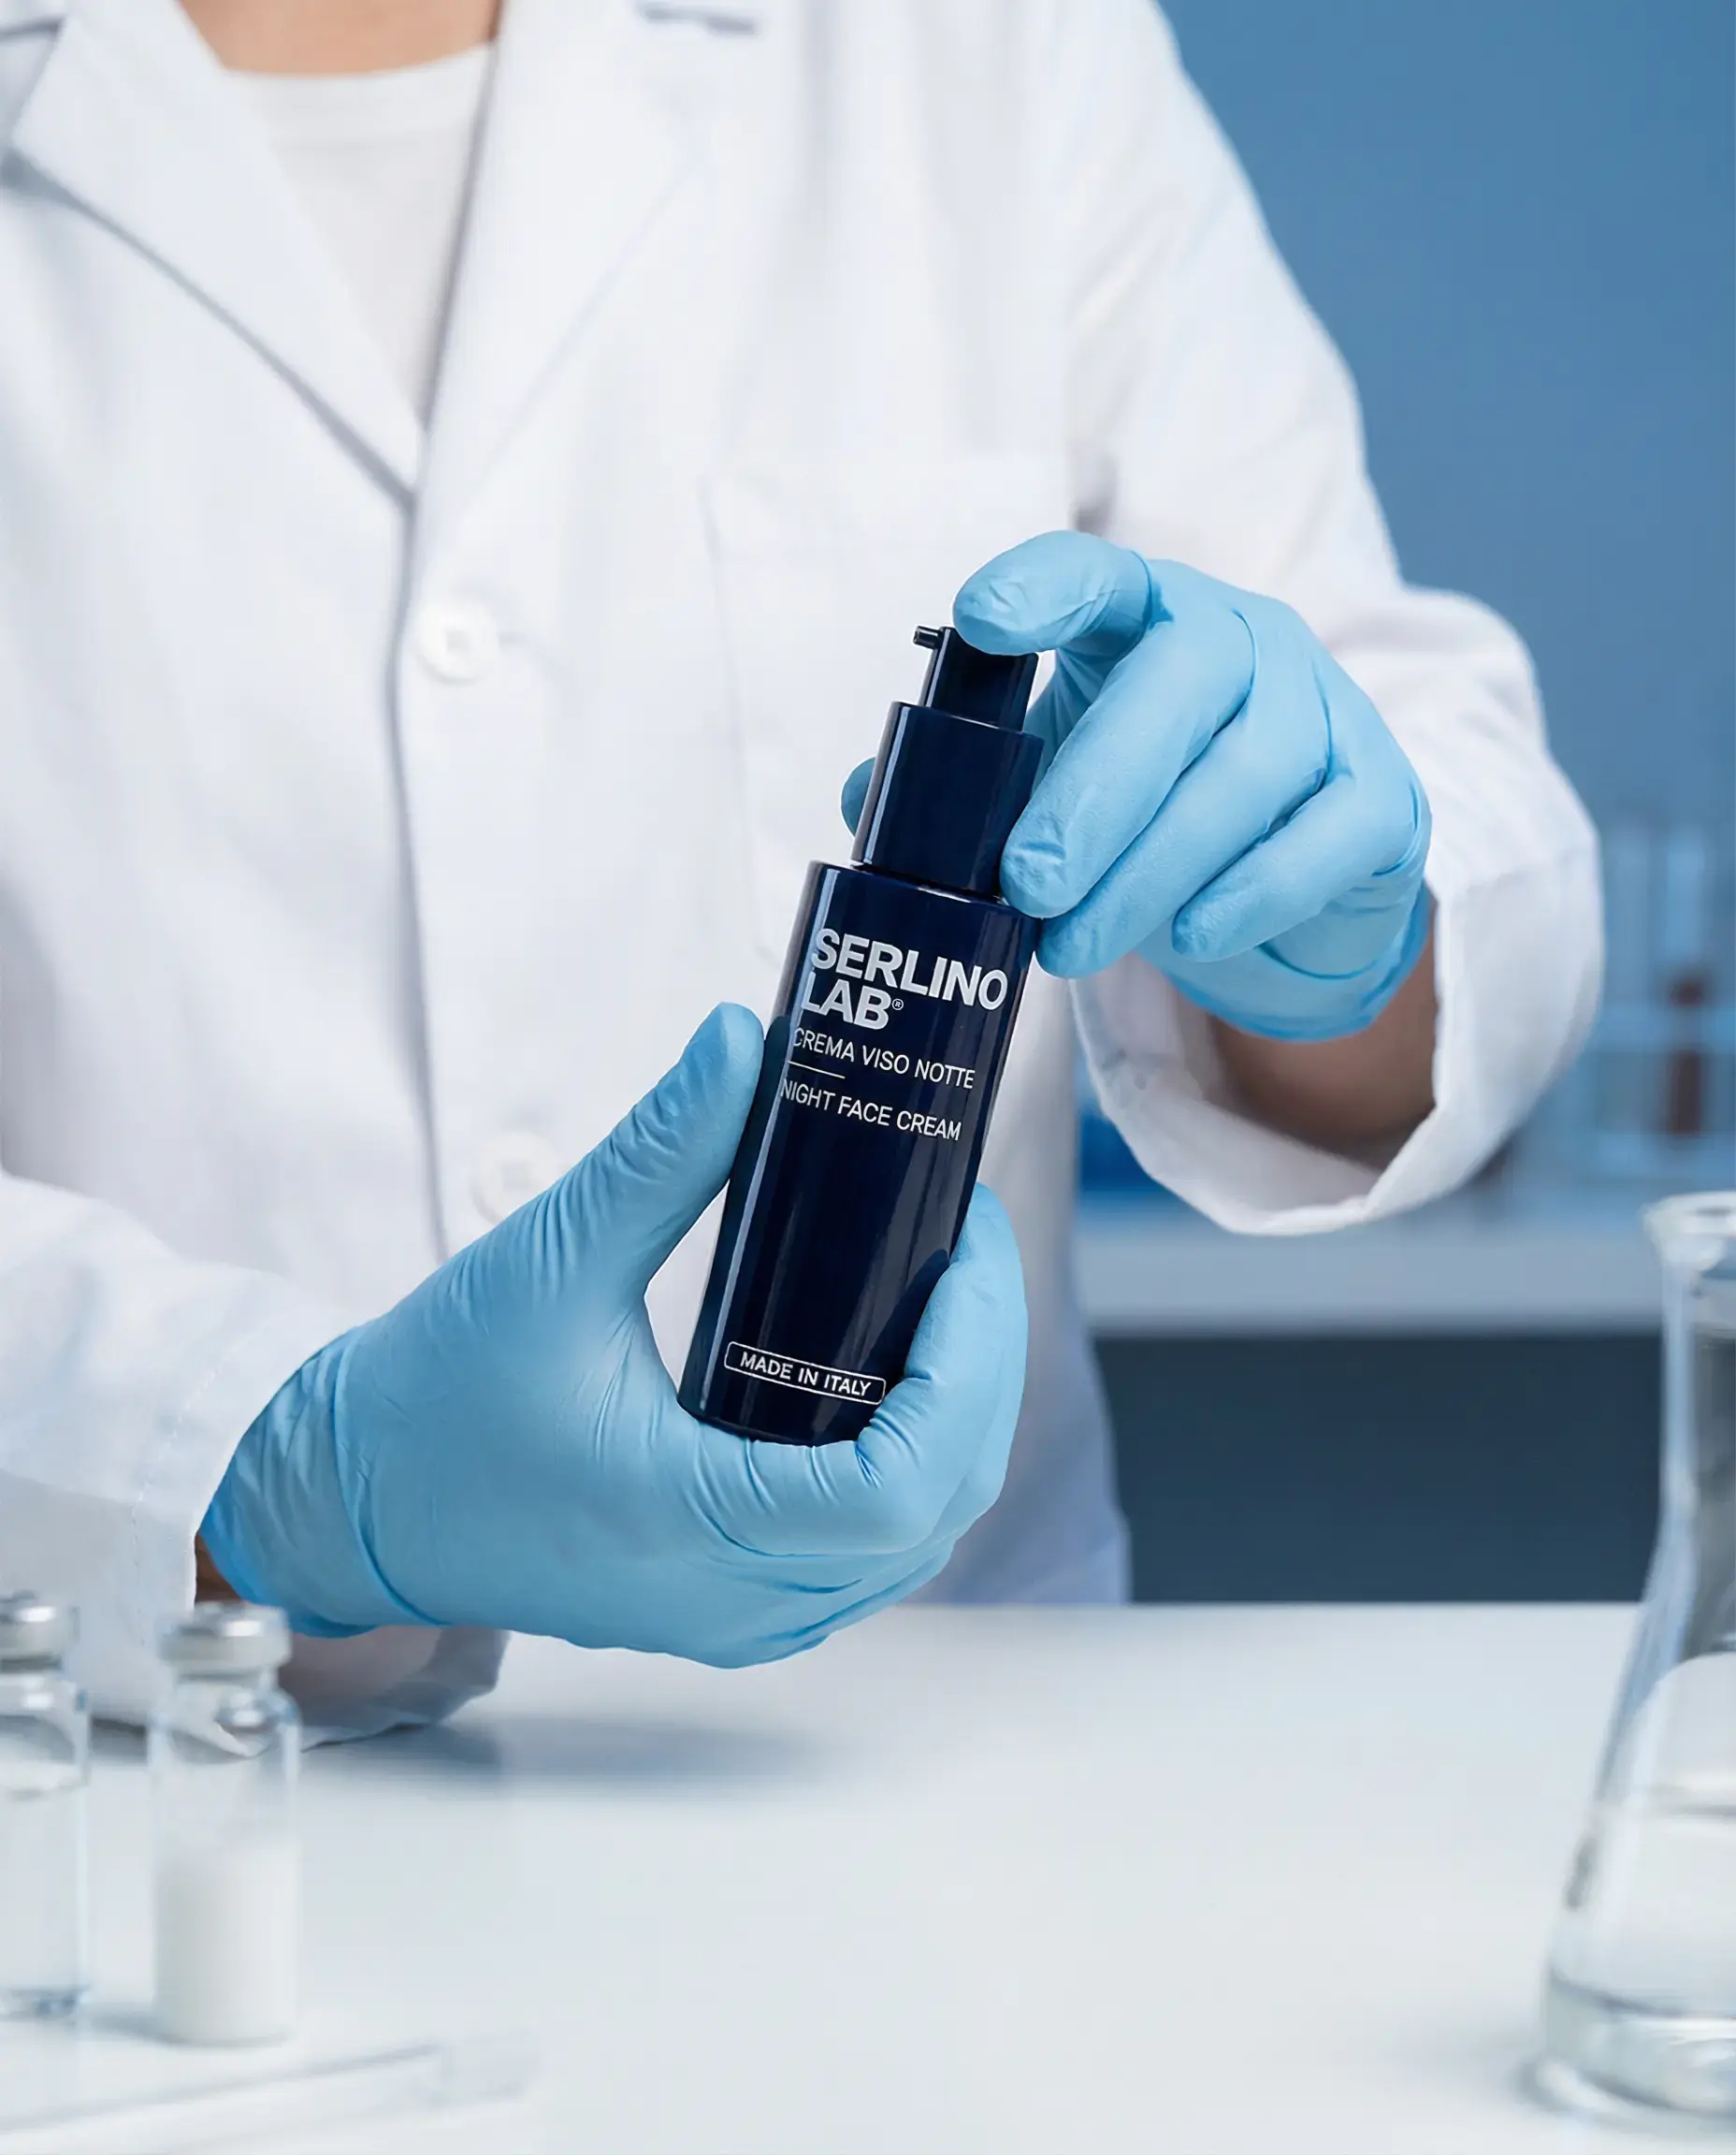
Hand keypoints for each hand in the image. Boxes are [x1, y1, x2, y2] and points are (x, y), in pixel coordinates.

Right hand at [201, 1007, 1024, 1666]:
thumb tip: (744, 1038)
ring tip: (945, 1304)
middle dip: (984, 1375)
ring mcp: (728, 1616)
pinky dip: (910, 1478)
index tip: (965, 1257)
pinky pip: (861, 1565)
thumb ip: (659, 1148)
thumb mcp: (548, 1255)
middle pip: (938, 1514)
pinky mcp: (718, 1607)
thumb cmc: (430, 1399)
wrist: (348, 1504)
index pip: (900, 1489)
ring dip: (958, 1427)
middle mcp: (725, 1593)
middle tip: (971, 1254)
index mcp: (689, 1519)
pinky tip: (896, 1387)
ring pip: (912, 1549)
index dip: (968, 1370)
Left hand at [869, 532, 1429, 1042]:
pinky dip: (1252, 892)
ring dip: (1150, 870)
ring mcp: (1325, 712)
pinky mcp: (1382, 798)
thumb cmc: (1151, 812)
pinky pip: (1322, 838)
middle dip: (1094, 792)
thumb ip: (969, 787)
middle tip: (1026, 882)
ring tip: (1071, 947)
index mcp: (1147, 617)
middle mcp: (1245, 640)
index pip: (1097, 573)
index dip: (1041, 586)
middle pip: (1178, 686)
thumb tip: (869, 798)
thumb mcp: (1056, 783)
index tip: (979, 620)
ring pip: (1246, 775)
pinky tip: (1190, 934)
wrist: (1294, 880)